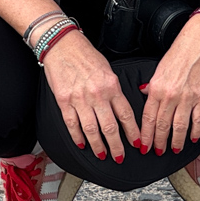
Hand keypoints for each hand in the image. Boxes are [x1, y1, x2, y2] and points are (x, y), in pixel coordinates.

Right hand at [41, 31, 142, 162]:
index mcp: (111, 85)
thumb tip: (121, 109)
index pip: (125, 114)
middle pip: (110, 127)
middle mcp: (97, 94)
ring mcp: (79, 99)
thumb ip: (114, 89)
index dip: (133, 132)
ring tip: (102, 155)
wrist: (62, 44)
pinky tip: (82, 144)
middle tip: (120, 157)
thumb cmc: (85, 54)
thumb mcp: (107, 69)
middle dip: (117, 146)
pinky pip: (72, 124)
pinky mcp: (64, 101)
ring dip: (98, 146)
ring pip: (91, 130)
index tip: (137, 143)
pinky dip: (77, 137)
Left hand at [139, 16, 199, 154]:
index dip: (145, 134)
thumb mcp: (160, 67)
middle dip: (158, 141)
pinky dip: (195, 132)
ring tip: (174, 150)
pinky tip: (192, 138)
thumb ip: (152, 84)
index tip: (143, 145)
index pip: (148, 117)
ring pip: (179, 126)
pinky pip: (198, 120)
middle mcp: (171, 95)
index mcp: (157, 87)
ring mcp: (187, 98)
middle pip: (162, 125)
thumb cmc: (181, 51)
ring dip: (175, 141)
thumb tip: (144, 93)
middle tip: (157, 151)